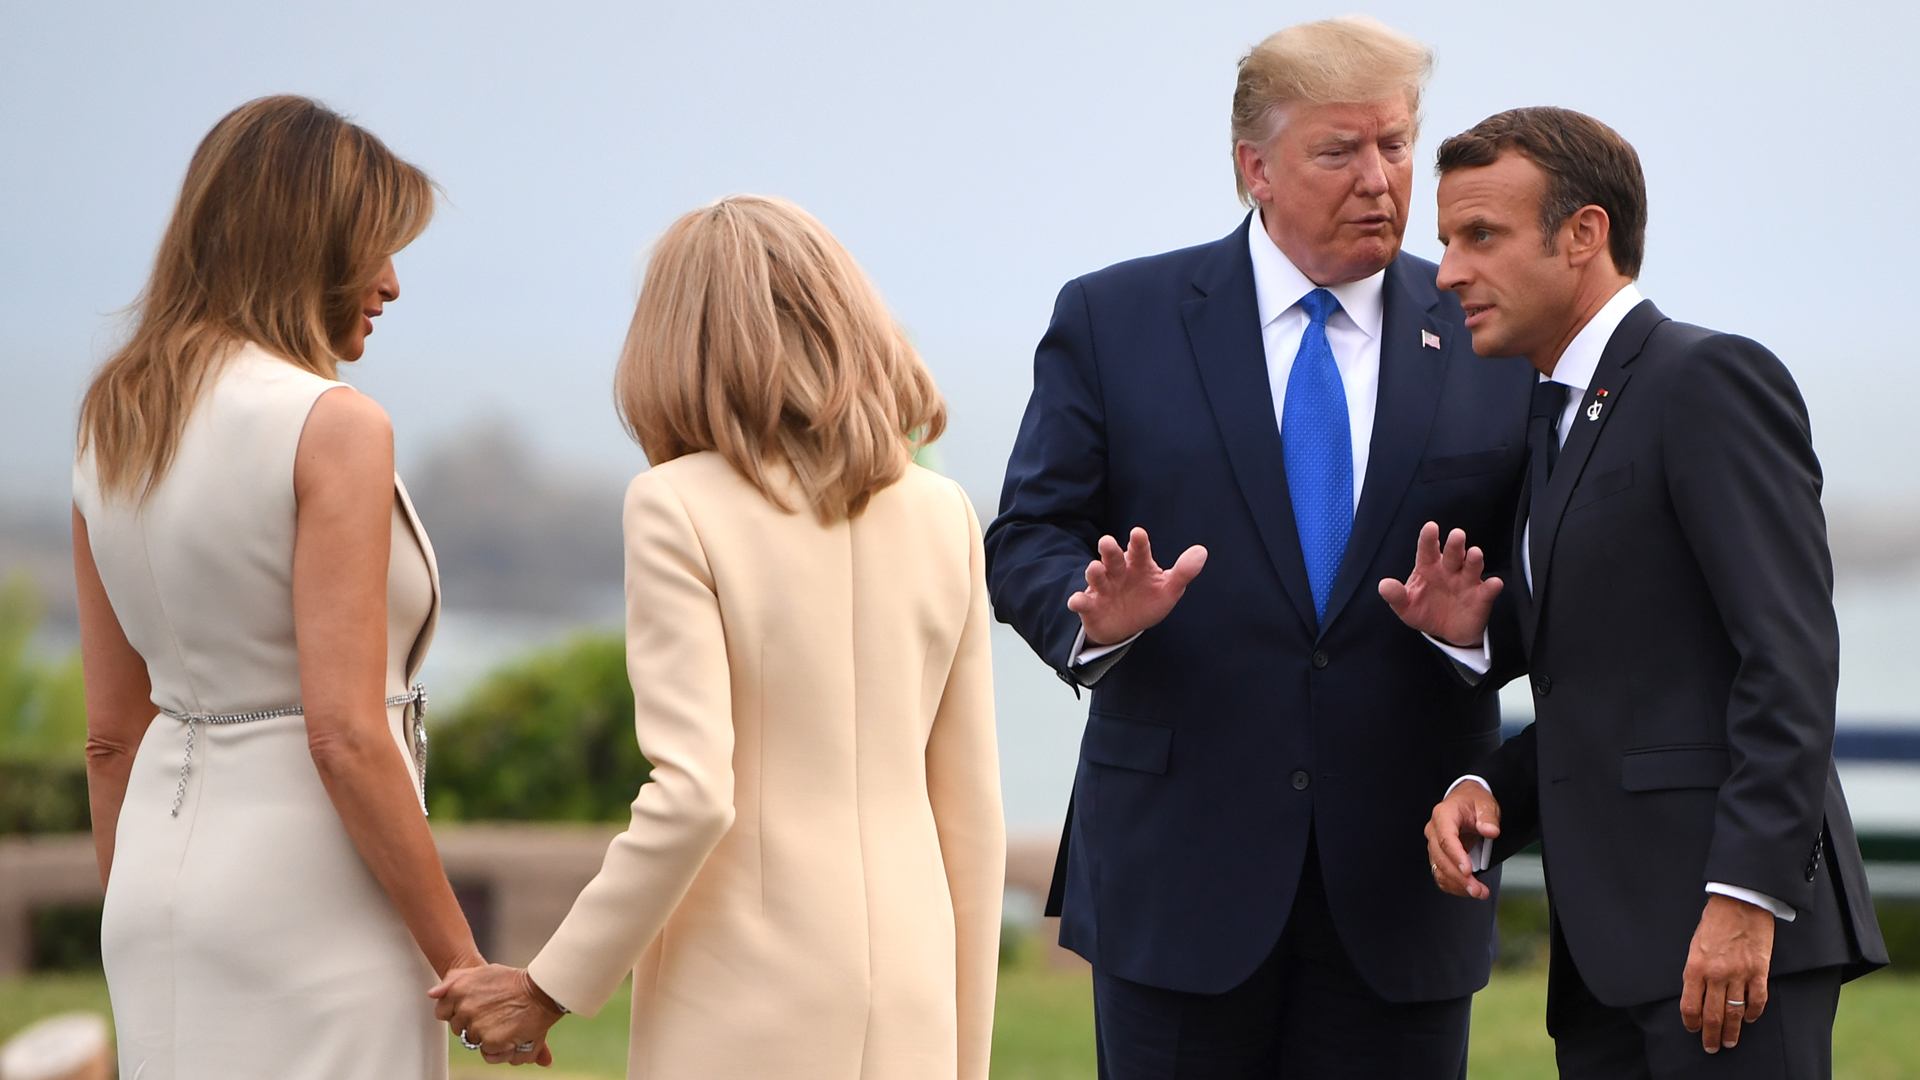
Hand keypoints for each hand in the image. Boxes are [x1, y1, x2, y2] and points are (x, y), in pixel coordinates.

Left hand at [430, 963, 563, 1066]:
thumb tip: (432, 994)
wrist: (540, 990)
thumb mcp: (481, 972)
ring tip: (503, 1022)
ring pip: (473, 1041)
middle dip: (473, 1024)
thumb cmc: (511, 980)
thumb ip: (453, 981)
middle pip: (458, 1028)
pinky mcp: (490, 1041)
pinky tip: (509, 1032)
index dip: (457, 1012)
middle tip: (493, 1013)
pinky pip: (487, 1052)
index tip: (472, 1008)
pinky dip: (498, 1047)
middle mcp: (464, 1009)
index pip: (442, 1012)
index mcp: (458, 990)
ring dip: (486, 1036)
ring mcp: (476, 1026)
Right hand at [1067, 527, 1206, 646]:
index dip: (1138, 543)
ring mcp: (1102, 588)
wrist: (1125, 626)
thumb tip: (1202, 551)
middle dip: (1110, 551)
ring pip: (1096, 577)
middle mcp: (1118, 572)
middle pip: (1113, 558)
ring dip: (1094, 572)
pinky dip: (1078, 601)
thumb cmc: (1147, 600)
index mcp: (1137, 564)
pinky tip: (1076, 601)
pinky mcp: (1090, 606)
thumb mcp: (1169, 589)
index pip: (1139, 551)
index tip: (1138, 533)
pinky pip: (1082, 602)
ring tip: (1095, 568)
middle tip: (1107, 542)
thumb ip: (1184, 571)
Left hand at [1378, 522, 1501, 646]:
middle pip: (1454, 554)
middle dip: (1456, 545)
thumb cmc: (1425, 611)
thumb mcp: (1406, 606)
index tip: (1431, 527)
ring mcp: (1467, 582)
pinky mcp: (1481, 597)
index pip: (1427, 550)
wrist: (1446, 632)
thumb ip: (1396, 596)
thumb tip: (1383, 585)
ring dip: (1475, 560)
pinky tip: (1494, 583)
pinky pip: (1488, 590)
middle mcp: (1450, 570)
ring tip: (1475, 553)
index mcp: (1429, 567)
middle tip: (1457, 535)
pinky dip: (1492, 586)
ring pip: (1472, 566)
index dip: (1429, 538)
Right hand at [1424, 781, 1499, 899]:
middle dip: (1459, 877)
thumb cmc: (1474, 802)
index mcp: (1443, 815)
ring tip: (1479, 892)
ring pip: (1439, 869)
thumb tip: (1490, 831)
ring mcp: (1434, 845)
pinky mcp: (1438, 855)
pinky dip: (1453, 885)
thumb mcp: (1485, 804)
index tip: (1468, 871)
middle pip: (1442, 858)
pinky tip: (1467, 890)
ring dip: (1457, 884)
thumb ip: (1488, 817)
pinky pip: (1441, 874)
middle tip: (1478, 890)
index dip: (1456, 856)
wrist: (1465, 802)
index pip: (1446, 839)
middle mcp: (1434, 831)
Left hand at [1680, 894, 1774, 1053]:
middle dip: (1711, 1035)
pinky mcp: (1759, 970)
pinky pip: (1756, 999)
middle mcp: (1715, 974)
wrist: (1739, 902)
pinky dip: (1753, 1013)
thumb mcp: (1695, 945)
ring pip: (1734, 1012)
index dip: (1691, 1022)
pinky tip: (1749, 1019)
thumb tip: (1696, 992)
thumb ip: (1695, 970)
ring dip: (1732, 1030)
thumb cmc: (1714, 921)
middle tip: (1712, 1047)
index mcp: (1695, 967)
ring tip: (1729, 1042)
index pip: (1690, 1005)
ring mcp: (1739, 974)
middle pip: (1712, 1014)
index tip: (1693, 1030)